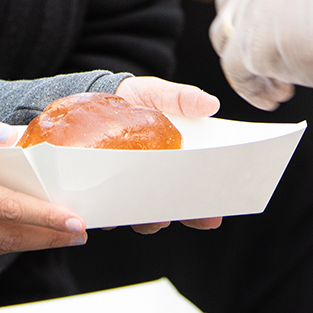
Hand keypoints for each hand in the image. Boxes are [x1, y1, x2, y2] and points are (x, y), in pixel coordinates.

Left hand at [114, 76, 224, 233]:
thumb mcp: (159, 93)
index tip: (215, 214)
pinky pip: (108, 209)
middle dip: (186, 216)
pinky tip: (115, 209)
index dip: (207, 206)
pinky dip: (113, 213)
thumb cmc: (133, 97)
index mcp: (174, 160)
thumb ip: (183, 98)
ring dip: (150, 219)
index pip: (195, 189)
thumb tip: (211, 104)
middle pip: (174, 207)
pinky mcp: (104, 188)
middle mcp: (154, 179)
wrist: (96, 97)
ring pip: (142, 215)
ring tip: (156, 215)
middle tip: (193, 215)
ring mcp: (129, 187)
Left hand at [209, 0, 312, 109]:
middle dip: (247, 34)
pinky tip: (276, 99)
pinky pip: (235, 71)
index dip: (265, 12)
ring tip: (280, 87)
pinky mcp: (251, 42)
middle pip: (232, 3)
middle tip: (276, 62)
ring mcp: (253, 4)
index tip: (283, 35)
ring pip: (227, 37)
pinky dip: (253, 89)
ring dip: (249, 65)